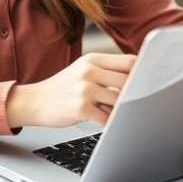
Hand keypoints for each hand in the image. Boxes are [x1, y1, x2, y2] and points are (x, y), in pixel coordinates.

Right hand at [6, 53, 136, 127]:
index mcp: (92, 59)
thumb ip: (107, 71)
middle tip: (129, 101)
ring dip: (119, 109)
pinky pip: (106, 118)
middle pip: (128, 80)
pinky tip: (101, 120)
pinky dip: (108, 122)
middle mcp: (89, 71)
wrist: (35, 101)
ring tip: (108, 110)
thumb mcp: (83, 71)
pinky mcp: (81, 107)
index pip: (129, 61)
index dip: (141, 73)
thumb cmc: (63, 88)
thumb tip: (138, 79)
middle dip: (131, 93)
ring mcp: (84, 89)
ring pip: (119, 99)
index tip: (148, 81)